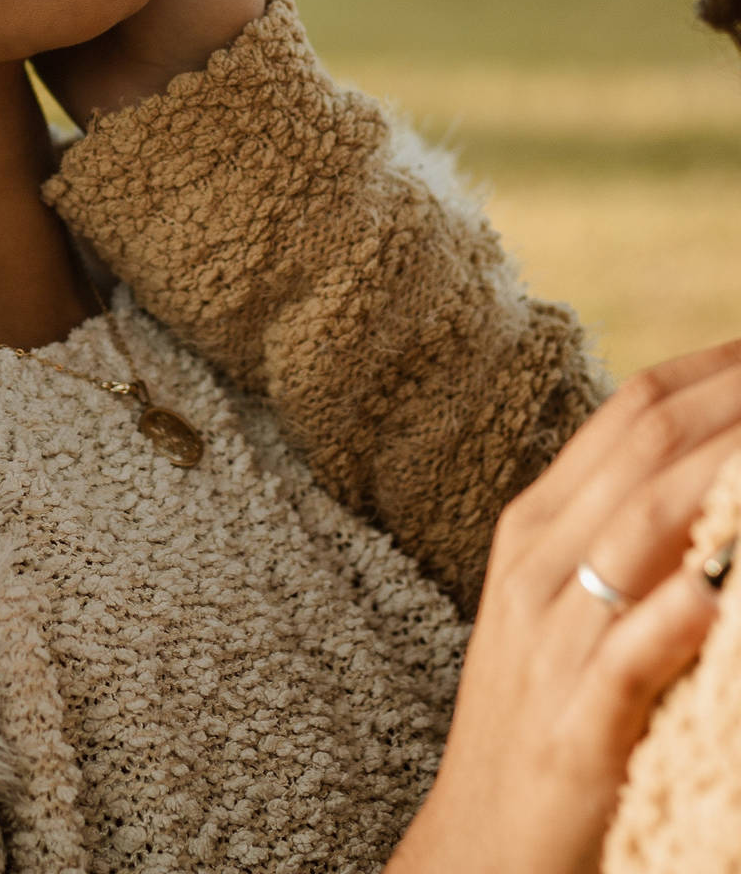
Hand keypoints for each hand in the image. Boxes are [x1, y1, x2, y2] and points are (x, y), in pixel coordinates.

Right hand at [388, 338, 740, 873]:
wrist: (480, 844)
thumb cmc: (541, 712)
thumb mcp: (565, 603)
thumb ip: (623, 530)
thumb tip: (705, 463)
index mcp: (538, 523)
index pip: (632, 414)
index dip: (711, 370)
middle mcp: (540, 563)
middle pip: (647, 451)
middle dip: (734, 405)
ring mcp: (553, 640)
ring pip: (647, 528)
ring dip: (729, 478)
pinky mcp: (576, 724)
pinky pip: (631, 652)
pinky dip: (682, 611)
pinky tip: (723, 586)